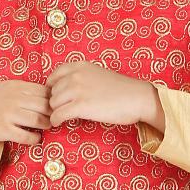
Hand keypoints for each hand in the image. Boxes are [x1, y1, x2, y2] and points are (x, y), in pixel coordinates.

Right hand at [0, 79, 50, 145]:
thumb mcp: (5, 88)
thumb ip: (24, 91)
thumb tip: (48, 96)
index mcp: (16, 86)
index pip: (44, 91)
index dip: (53, 99)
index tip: (55, 106)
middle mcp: (13, 98)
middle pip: (44, 105)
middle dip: (53, 113)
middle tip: (55, 118)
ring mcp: (8, 114)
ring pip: (38, 119)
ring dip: (46, 125)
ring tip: (46, 127)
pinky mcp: (3, 129)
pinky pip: (26, 136)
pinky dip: (35, 139)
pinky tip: (35, 139)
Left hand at [45, 61, 162, 130]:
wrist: (137, 98)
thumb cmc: (120, 89)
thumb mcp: (97, 74)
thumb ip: (80, 77)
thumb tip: (63, 90)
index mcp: (79, 66)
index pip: (53, 77)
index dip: (53, 89)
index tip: (60, 98)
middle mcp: (75, 75)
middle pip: (52, 92)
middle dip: (56, 102)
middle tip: (64, 109)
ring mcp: (77, 90)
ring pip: (53, 104)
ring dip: (56, 112)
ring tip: (64, 116)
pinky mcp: (80, 106)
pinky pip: (57, 115)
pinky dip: (56, 121)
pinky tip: (60, 123)